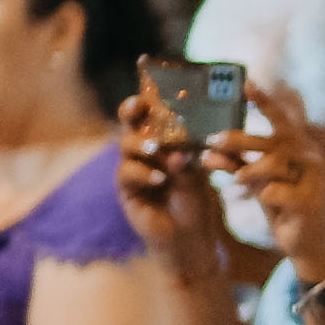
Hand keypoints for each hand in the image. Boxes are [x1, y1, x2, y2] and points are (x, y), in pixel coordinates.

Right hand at [111, 93, 229, 288]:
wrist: (190, 239)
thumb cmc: (195, 201)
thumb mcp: (198, 173)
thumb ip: (189, 156)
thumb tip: (182, 146)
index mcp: (161, 141)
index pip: (150, 114)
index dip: (146, 97)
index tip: (148, 85)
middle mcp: (142, 151)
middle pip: (129, 123)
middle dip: (131, 111)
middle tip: (139, 107)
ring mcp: (132, 169)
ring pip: (126, 146)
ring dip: (142, 144)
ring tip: (157, 149)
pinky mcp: (126, 190)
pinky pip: (127, 174)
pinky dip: (144, 173)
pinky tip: (160, 178)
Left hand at [206, 78, 324, 282]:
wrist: (302, 241)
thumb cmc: (279, 205)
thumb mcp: (254, 180)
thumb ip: (237, 162)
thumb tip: (209, 149)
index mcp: (299, 147)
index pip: (281, 119)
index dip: (264, 101)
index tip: (246, 84)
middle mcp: (309, 157)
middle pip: (272, 140)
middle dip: (240, 139)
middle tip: (214, 140)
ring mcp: (312, 179)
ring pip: (273, 164)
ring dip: (247, 170)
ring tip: (234, 180)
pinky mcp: (308, 202)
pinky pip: (275, 192)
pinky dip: (259, 194)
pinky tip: (250, 198)